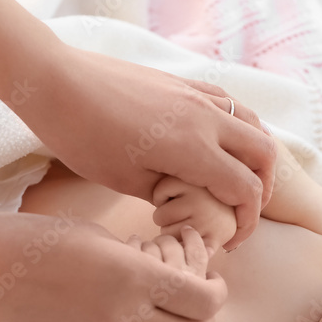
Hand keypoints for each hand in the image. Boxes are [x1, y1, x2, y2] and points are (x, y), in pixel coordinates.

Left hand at [17, 42, 275, 249]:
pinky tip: (221, 142)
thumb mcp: (126, 180)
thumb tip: (193, 199)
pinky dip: (239, 126)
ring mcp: (197, 95)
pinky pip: (230, 103)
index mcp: (193, 148)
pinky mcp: (184, 82)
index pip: (246, 188)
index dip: (248, 220)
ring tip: (240, 178)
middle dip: (263, 188)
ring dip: (255, 154)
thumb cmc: (83, 137)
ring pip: (253, 123)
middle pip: (264, 154)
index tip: (232, 240)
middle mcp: (205, 118)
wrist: (57, 81)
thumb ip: (169, 192)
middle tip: (244, 212)